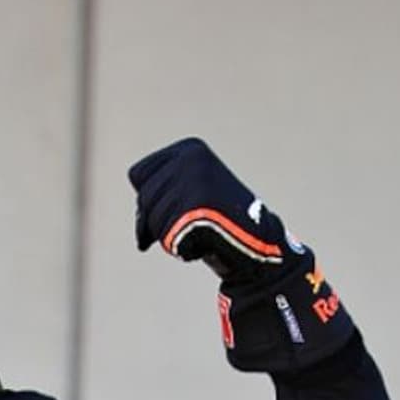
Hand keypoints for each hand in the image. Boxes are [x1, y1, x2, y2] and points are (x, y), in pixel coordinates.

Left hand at [127, 138, 352, 372]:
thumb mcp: (188, 193)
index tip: (177, 206)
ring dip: (172, 235)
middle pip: (144, 200)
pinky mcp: (196, 208)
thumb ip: (158, 195)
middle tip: (197, 221)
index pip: (138, 175)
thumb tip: (139, 233)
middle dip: (160, 220)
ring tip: (205, 229)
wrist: (261, 243)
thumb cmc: (222, 221)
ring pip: (153, 222)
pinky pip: (167, 239)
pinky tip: (208, 243)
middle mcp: (190, 159)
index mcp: (188, 149)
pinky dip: (183, 249)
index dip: (149, 199)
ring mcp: (193, 182)